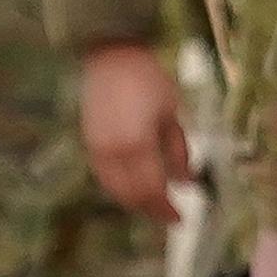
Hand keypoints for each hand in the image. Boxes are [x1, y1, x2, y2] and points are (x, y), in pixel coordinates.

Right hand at [76, 43, 187, 221]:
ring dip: (135, 202)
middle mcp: (113, 152)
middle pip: (132, 196)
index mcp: (137, 145)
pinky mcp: (89, 144)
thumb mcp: (171, 115)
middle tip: (170, 216)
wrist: (112, 57)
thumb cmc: (148, 81)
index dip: (166, 209)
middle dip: (152, 209)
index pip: (152, 190)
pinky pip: (105, 177)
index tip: (181, 218)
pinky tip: (135, 188)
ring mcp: (97, 149)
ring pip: (115, 190)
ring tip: (155, 205)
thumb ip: (178, 152)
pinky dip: (120, 189)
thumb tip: (187, 182)